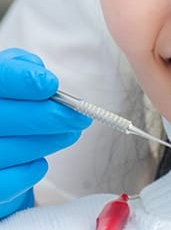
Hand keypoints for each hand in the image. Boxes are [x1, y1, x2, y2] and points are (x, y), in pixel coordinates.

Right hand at [0, 49, 90, 218]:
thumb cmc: (9, 96)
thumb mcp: (14, 71)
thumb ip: (28, 68)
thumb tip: (46, 82)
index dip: (25, 81)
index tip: (52, 86)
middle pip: (4, 117)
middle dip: (51, 117)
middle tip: (80, 118)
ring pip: (8, 150)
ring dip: (47, 142)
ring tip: (70, 134)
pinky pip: (4, 184)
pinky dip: (28, 173)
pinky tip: (40, 162)